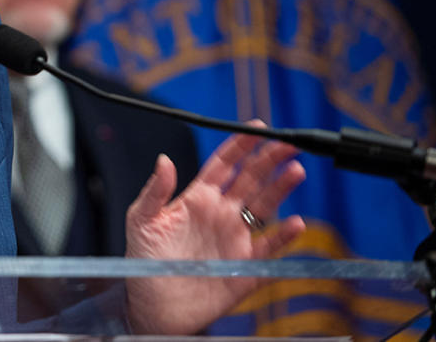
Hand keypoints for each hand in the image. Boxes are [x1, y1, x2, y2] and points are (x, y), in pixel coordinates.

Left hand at [124, 126, 306, 334]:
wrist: (153, 306)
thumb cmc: (143, 262)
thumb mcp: (141, 221)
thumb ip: (154, 191)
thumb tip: (164, 160)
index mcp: (197, 199)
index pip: (223, 164)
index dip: (240, 145)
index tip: (257, 128)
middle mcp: (220, 214)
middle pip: (250, 179)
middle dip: (269, 159)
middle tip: (288, 143)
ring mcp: (235, 238)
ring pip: (265, 206)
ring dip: (281, 189)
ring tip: (295, 171)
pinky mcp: (245, 266)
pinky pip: (269, 247)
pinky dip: (284, 236)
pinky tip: (295, 222)